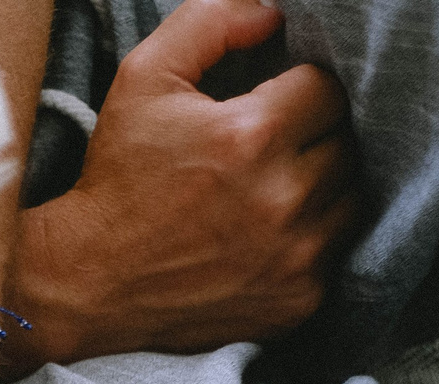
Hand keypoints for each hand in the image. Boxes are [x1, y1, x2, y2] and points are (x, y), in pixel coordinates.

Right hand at [13, 0, 358, 363]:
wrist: (86, 284)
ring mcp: (295, 257)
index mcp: (251, 137)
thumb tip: (272, 11)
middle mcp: (282, 199)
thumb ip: (209, 24)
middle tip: (263, 155)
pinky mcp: (298, 300)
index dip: (295, 95)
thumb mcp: (142, 80)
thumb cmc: (115, 180)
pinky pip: (337, 255)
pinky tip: (266, 239)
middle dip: (310, 140)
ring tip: (271, 194)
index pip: (326, 89)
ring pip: (352, 198)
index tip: (264, 113)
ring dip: (321, 189)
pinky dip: (310, 243)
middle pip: (347, 143)